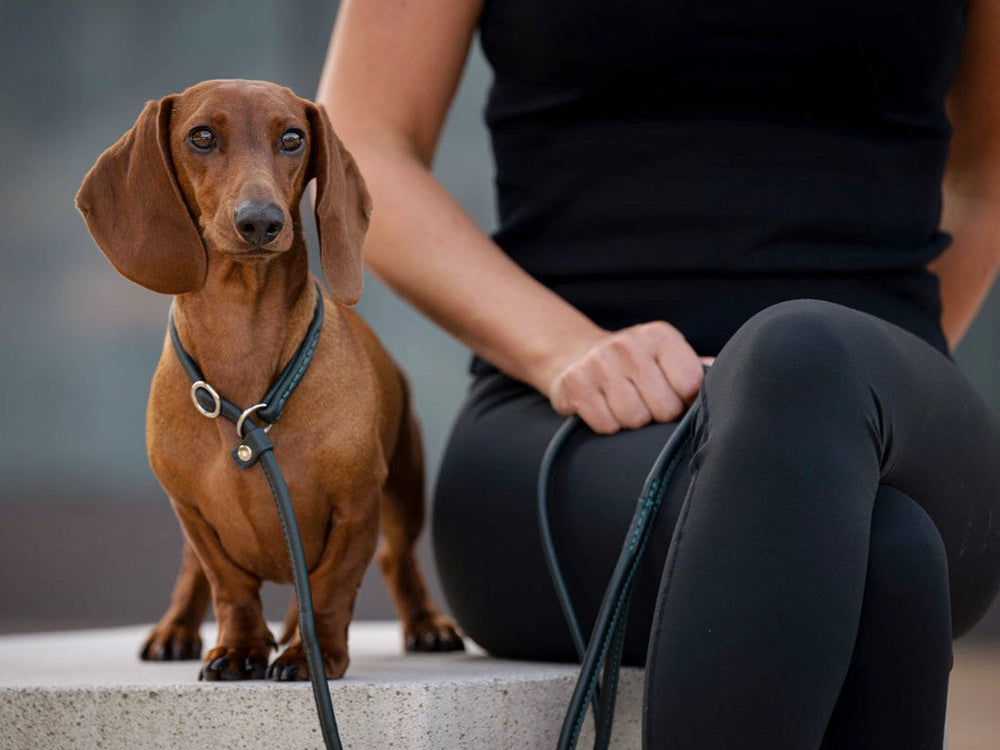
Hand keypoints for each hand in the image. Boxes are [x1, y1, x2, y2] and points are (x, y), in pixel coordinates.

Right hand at [544, 322, 708, 433]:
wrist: (576, 354)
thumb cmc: (634, 363)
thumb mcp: (666, 355)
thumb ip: (696, 369)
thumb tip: (729, 378)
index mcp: (659, 336)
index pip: (690, 386)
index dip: (685, 401)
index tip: (675, 397)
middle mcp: (628, 345)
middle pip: (663, 408)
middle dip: (658, 414)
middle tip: (647, 403)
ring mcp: (598, 363)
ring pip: (634, 420)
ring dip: (632, 421)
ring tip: (625, 404)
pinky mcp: (575, 385)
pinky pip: (606, 425)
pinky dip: (607, 424)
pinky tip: (604, 407)